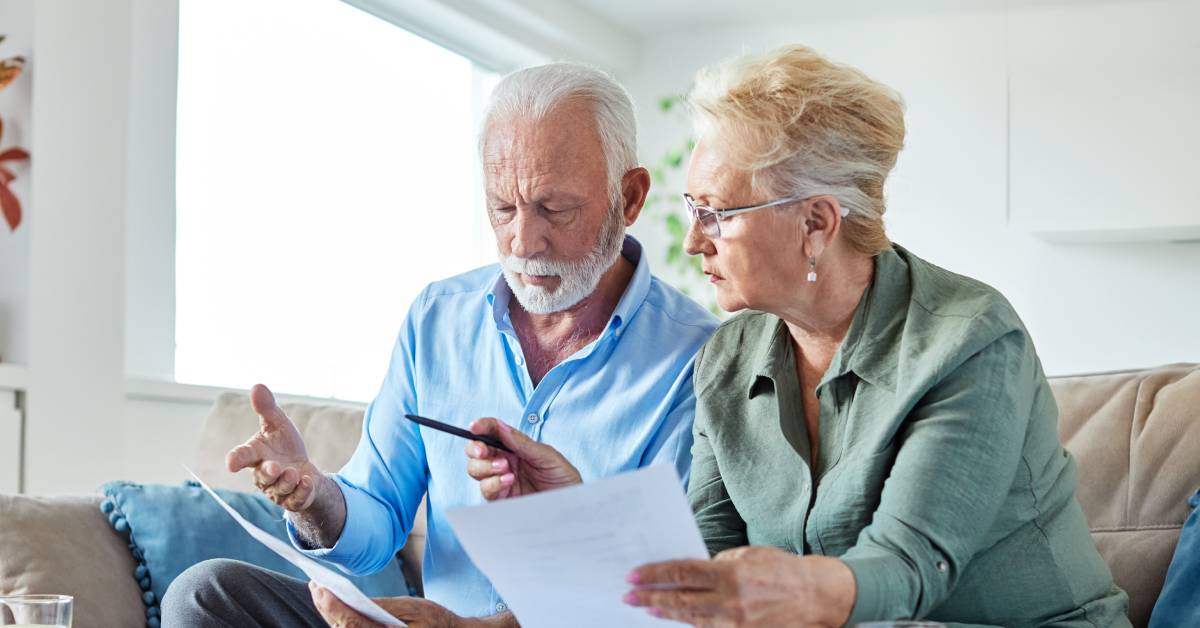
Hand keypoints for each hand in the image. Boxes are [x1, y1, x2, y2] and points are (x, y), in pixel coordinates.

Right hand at [226, 383, 324, 511]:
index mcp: (255, 455)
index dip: (236, 459)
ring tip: (295, 473)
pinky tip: (307, 481)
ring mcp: (277, 490)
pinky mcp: (292, 500)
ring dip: (287, 481)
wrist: (303, 469)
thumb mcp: (278, 424)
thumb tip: (257, 385)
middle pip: (262, 477)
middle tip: (276, 467)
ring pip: (279, 489)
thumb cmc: (284, 446)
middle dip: (268, 473)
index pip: (241, 457)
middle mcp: (263, 475)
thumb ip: (266, 408)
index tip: (231, 463)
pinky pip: (295, 499)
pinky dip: (302, 491)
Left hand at [309, 582, 472, 627]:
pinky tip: (334, 604)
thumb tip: (355, 600)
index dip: (334, 607)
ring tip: (320, 591)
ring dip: (331, 613)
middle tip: (315, 585)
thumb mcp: (412, 607)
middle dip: (327, 607)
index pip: (352, 624)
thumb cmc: (434, 620)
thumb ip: (383, 606)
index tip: (320, 589)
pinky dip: (341, 618)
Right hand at [464, 417, 581, 499]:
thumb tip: (500, 426)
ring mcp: (500, 479)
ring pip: (476, 469)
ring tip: (505, 468)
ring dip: (485, 466)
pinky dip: (493, 483)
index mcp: (515, 446)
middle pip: (477, 451)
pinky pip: (486, 489)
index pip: (493, 432)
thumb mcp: (546, 455)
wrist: (570, 505)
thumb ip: (522, 442)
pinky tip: (509, 481)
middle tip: (482, 451)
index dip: (482, 426)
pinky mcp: (501, 498)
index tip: (475, 426)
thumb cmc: (563, 478)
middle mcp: (504, 461)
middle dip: (475, 449)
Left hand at [623, 547, 855, 626]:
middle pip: (682, 601)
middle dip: (652, 598)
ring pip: (692, 619)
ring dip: (666, 613)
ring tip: (647, 608)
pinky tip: (675, 618)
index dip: (656, 575)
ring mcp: (736, 624)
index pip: (684, 573)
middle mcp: (732, 602)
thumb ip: (720, 563)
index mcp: (732, 574)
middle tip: (628, 596)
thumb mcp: (750, 555)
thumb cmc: (783, 570)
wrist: (818, 596)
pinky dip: (690, 623)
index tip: (634, 576)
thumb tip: (691, 569)